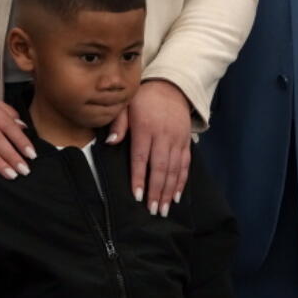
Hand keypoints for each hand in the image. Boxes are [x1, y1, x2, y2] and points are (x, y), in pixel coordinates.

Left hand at [109, 79, 191, 216]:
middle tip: (153, 210)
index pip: (141, 157)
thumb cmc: (143, 99)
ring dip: (169, 190)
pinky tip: (177, 195)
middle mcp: (163, 135)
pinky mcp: (186, 141)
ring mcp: (177, 139)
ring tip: (164, 209)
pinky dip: (182, 181)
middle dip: (157, 190)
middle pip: (161, 167)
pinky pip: (185, 164)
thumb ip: (118, 123)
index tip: (137, 196)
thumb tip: (110, 142)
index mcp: (145, 128)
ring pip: (174, 169)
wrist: (171, 87)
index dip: (140, 177)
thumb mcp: (126, 104)